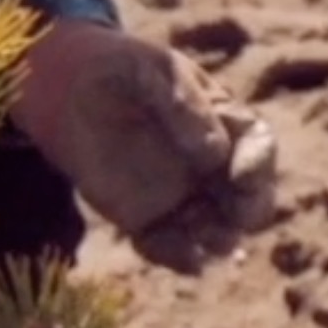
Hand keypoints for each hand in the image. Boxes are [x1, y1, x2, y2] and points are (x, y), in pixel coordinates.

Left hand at [14, 22, 277, 271]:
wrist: (69, 92)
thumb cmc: (121, 70)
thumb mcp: (153, 70)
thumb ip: (184, 105)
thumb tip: (215, 153)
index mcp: (226, 124)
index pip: (258, 146)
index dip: (258, 164)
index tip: (243, 174)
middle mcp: (214, 167)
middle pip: (250, 198)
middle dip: (250, 210)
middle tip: (237, 217)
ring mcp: (184, 196)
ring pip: (216, 231)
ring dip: (216, 239)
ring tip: (202, 236)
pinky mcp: (149, 220)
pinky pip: (171, 247)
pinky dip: (177, 256)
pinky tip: (180, 257)